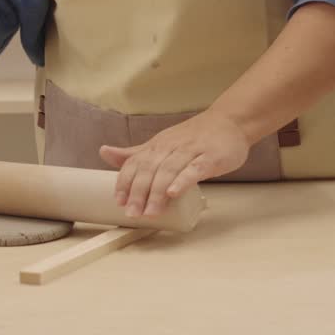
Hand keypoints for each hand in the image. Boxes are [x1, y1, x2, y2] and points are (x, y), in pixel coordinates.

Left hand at [100, 111, 249, 217]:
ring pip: (169, 170)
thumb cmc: (193, 137)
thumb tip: (105, 153)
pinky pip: (194, 169)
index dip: (125, 181)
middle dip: (138, 192)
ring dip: (157, 192)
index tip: (119, 201)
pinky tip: (173, 193)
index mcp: (157, 145)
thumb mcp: (161, 143)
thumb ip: (136, 153)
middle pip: (149, 169)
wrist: (230, 121)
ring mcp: (190, 151)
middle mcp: (170, 147)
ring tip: (150, 212)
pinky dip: (183, 181)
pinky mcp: (210, 157)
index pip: (135, 163)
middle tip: (132, 213)